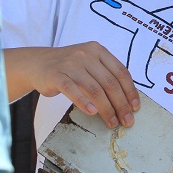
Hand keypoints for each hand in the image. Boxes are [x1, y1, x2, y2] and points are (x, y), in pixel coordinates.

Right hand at [7, 42, 139, 128]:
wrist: (38, 63)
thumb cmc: (69, 68)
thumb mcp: (90, 64)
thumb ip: (106, 75)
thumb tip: (127, 101)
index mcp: (98, 51)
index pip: (121, 72)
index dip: (130, 91)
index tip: (135, 107)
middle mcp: (86, 54)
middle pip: (110, 83)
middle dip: (121, 104)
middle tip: (126, 120)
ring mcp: (71, 64)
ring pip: (94, 89)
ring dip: (106, 109)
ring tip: (111, 122)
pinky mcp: (56, 75)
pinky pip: (73, 90)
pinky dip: (84, 102)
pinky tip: (92, 112)